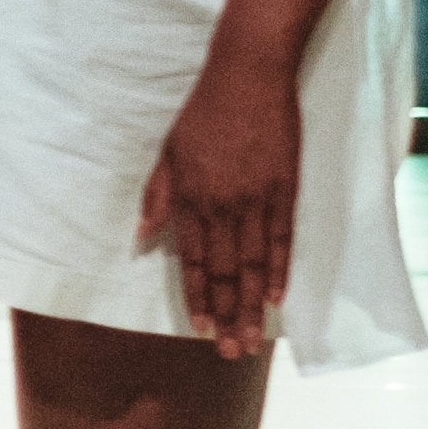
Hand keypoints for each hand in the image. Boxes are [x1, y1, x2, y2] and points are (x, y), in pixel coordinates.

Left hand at [137, 49, 299, 362]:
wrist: (247, 75)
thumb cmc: (202, 114)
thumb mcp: (167, 153)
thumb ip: (157, 199)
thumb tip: (143, 239)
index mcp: (190, 198)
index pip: (194, 261)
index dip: (198, 297)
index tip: (199, 329)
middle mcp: (222, 205)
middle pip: (226, 271)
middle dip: (228, 315)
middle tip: (231, 353)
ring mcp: (256, 198)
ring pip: (254, 263)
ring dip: (253, 305)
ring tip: (254, 340)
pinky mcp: (285, 186)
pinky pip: (283, 237)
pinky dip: (281, 268)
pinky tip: (279, 298)